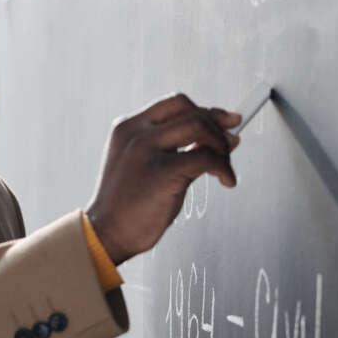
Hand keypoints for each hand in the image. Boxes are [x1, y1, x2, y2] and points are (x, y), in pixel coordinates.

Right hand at [85, 93, 242, 264]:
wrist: (107, 234)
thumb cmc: (129, 207)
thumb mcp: (149, 167)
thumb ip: (180, 150)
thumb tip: (223, 139)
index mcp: (130, 127)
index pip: (175, 104)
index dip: (206, 110)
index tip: (226, 120)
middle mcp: (136, 133)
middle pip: (190, 110)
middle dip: (217, 125)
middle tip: (230, 144)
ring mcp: (146, 150)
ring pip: (199, 127)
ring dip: (221, 145)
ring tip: (225, 167)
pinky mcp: (161, 172)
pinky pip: (204, 158)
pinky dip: (223, 167)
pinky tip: (226, 180)